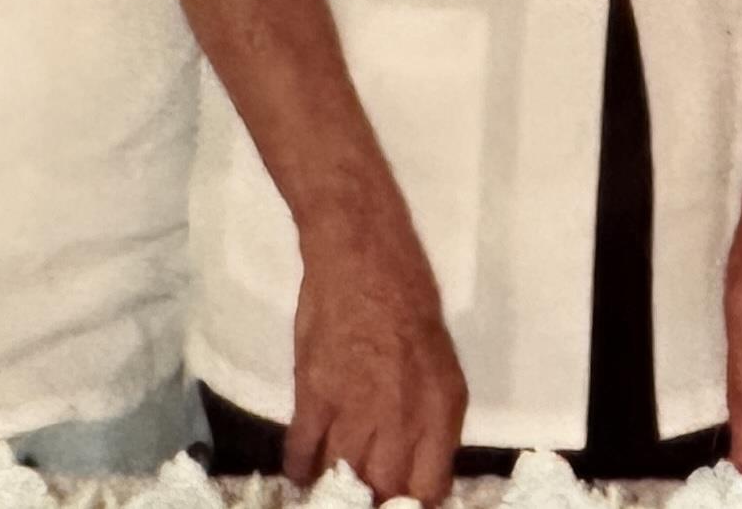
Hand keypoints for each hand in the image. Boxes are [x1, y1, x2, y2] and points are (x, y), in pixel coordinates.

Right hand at [288, 205, 467, 503]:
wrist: (364, 257)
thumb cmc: (410, 303)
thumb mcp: (442, 365)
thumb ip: (432, 421)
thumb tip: (416, 466)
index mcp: (440, 409)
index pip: (428, 488)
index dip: (413, 504)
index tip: (400, 503)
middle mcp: (400, 417)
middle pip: (382, 490)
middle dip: (373, 500)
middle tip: (364, 497)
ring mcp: (354, 408)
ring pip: (342, 476)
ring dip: (336, 488)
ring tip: (331, 492)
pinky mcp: (313, 394)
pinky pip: (302, 451)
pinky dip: (300, 467)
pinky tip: (301, 473)